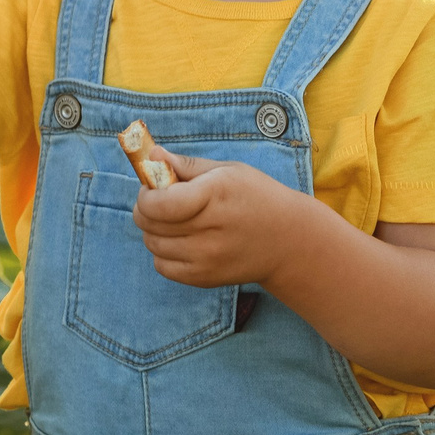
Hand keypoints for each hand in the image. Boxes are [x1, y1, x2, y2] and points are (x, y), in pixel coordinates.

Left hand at [131, 149, 308, 288]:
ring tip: (174, 221)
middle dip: (146, 208)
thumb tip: (152, 156)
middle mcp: (210, 230)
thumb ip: (186, 165)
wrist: (288, 241)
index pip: (159, 203)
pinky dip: (163, 253)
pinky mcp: (204, 278)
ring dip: (154, 230)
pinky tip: (181, 241)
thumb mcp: (228, 170)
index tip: (152, 187)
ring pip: (152, 244)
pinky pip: (162, 267)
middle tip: (161, 201)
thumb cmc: (257, 197)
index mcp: (215, 195)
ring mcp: (207, 258)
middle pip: (149, 223)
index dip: (146, 194)